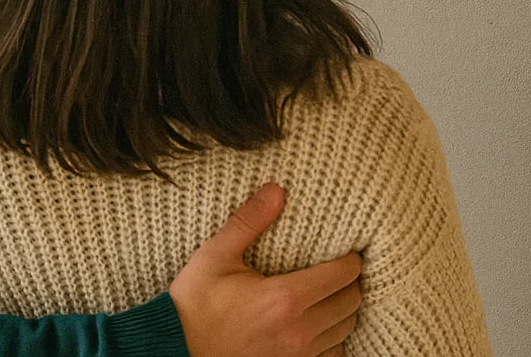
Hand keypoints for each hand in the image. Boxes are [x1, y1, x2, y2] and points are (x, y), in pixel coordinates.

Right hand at [168, 183, 361, 356]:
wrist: (177, 348)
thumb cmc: (194, 302)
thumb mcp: (216, 254)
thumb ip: (249, 221)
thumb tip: (276, 190)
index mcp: (283, 298)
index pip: (340, 277)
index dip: (351, 261)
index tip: (350, 251)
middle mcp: (298, 331)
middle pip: (350, 304)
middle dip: (352, 283)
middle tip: (345, 268)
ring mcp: (296, 356)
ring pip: (344, 332)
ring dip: (345, 311)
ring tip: (336, 292)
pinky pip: (330, 356)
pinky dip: (334, 339)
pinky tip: (321, 324)